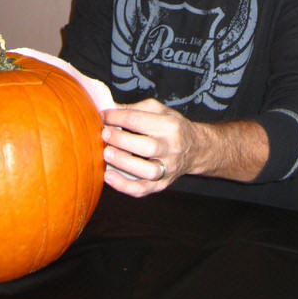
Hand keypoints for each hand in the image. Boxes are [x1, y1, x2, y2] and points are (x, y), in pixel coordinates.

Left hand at [101, 99, 268, 196]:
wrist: (195, 149)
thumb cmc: (172, 127)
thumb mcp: (158, 111)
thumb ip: (134, 109)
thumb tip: (108, 109)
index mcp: (170, 125)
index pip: (140, 121)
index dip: (117, 117)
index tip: (102, 116)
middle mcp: (172, 148)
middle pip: (147, 147)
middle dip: (122, 141)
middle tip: (104, 134)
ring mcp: (168, 168)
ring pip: (147, 171)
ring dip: (124, 163)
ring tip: (106, 154)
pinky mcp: (162, 184)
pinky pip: (143, 189)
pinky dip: (124, 185)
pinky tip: (108, 176)